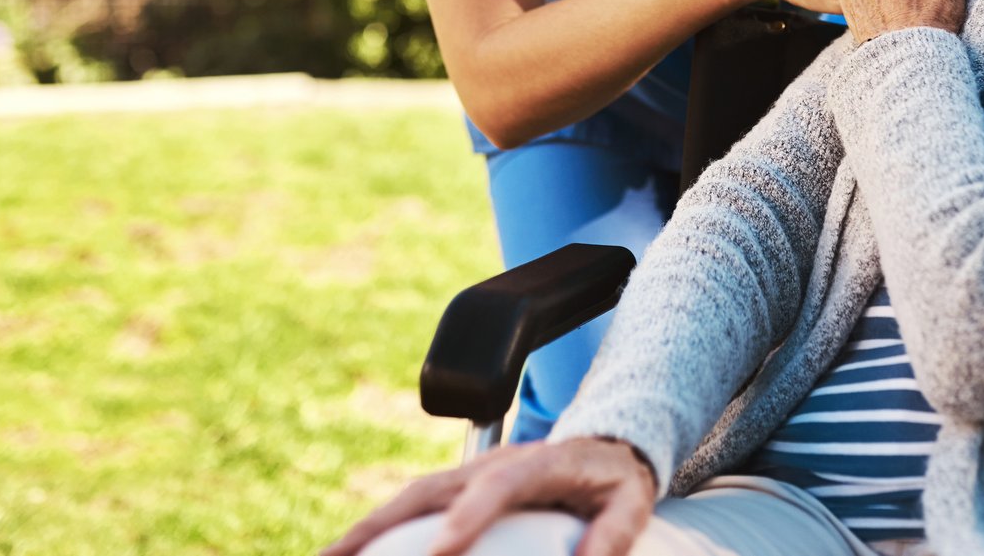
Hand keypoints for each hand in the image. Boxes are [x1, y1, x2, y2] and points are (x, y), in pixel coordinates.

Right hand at [319, 438, 656, 555]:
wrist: (606, 439)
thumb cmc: (617, 478)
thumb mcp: (632, 502)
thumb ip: (614, 532)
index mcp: (539, 463)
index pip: (497, 486)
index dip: (466, 517)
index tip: (438, 552)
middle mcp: (495, 461)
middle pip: (430, 487)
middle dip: (382, 523)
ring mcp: (472, 469)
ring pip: (410, 495)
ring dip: (366, 527)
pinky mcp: (460, 482)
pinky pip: (414, 503)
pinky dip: (379, 526)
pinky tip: (352, 552)